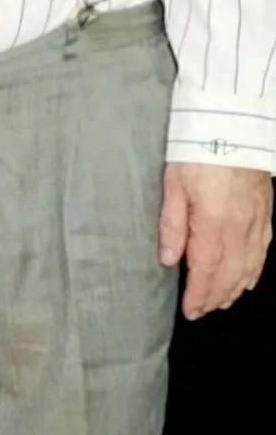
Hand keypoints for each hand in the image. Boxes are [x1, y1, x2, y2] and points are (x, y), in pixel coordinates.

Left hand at [158, 163, 273, 317]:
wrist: (232, 123)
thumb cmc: (195, 149)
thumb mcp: (173, 183)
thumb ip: (172, 224)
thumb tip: (169, 260)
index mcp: (214, 223)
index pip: (206, 270)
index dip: (199, 294)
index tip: (190, 310)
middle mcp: (240, 228)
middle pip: (229, 274)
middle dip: (215, 296)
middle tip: (201, 311)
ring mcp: (256, 221)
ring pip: (249, 267)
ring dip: (234, 288)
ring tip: (220, 301)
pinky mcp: (265, 213)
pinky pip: (262, 251)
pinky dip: (253, 271)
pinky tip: (246, 279)